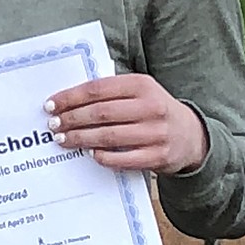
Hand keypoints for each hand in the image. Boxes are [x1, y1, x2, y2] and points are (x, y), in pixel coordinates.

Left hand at [45, 74, 208, 174]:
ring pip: (110, 136)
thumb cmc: (153, 109)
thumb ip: (111, 92)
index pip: (97, 89)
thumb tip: (69, 99)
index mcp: (141, 84)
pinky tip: (90, 153)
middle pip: (101, 113)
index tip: (51, 104)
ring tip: (63, 139)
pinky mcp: (160, 157)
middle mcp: (150, 106)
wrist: (193, 136)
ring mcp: (156, 133)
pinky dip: (104, 157)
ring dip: (82, 138)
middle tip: (53, 124)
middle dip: (72, 119)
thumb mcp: (138, 91)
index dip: (71, 97)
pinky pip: (125, 159)